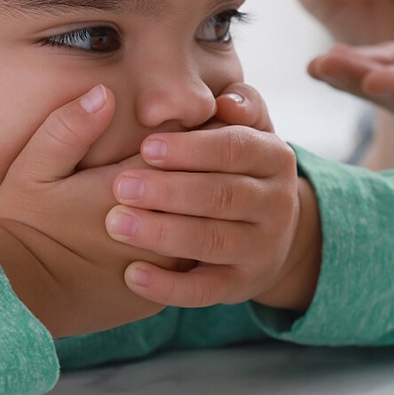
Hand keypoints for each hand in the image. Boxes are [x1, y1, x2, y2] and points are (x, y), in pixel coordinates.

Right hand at [0, 85, 183, 337]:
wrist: (15, 296)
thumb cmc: (20, 225)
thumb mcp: (32, 168)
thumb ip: (69, 128)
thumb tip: (104, 93)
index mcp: (131, 189)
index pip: (185, 150)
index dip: (189, 134)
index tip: (184, 127)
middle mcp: (157, 229)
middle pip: (205, 188)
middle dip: (206, 169)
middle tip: (203, 154)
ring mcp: (162, 268)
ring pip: (206, 229)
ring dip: (204, 210)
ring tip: (195, 192)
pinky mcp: (159, 297)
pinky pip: (192, 267)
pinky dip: (191, 247)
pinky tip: (178, 233)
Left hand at [107, 83, 320, 311]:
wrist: (269, 233)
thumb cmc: (237, 168)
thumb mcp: (247, 132)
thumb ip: (239, 106)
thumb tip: (225, 104)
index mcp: (274, 158)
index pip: (236, 149)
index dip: (192, 149)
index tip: (147, 147)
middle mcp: (276, 204)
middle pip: (223, 196)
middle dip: (170, 191)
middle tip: (122, 186)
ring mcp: (261, 249)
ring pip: (214, 242)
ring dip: (164, 233)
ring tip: (117, 223)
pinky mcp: (241, 286)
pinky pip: (206, 290)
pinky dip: (169, 287)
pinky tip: (132, 275)